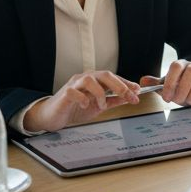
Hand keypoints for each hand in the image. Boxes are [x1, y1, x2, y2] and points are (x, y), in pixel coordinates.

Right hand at [26, 70, 142, 131]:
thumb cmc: (74, 109)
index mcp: (95, 81)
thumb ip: (113, 101)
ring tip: (102, 105)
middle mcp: (85, 79)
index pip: (113, 78)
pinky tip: (85, 105)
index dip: (126, 83)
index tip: (137, 92)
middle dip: (119, 85)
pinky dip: (83, 98)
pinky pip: (74, 91)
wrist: (53, 116)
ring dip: (100, 93)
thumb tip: (129, 97)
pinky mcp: (64, 94)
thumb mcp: (98, 106)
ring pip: (90, 80)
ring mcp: (74, 84)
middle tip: (128, 95)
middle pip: (104, 74)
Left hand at [152, 60, 190, 107]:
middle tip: (179, 101)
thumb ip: (155, 84)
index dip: (170, 83)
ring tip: (189, 102)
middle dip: (184, 89)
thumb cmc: (179, 86)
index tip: (167, 98)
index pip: (175, 67)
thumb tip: (143, 81)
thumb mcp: (166, 85)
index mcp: (180, 65)